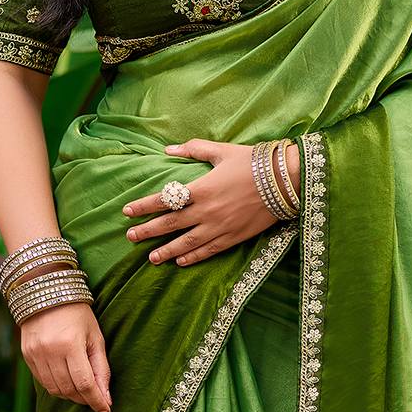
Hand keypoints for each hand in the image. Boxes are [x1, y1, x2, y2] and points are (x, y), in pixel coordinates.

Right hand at [19, 299, 111, 411]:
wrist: (46, 291)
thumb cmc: (78, 314)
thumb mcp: (95, 337)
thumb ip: (101, 368)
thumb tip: (106, 398)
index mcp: (70, 344)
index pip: (85, 383)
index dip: (96, 401)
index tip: (106, 411)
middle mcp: (49, 351)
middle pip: (69, 389)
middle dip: (84, 399)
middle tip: (95, 398)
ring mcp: (35, 354)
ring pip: (54, 389)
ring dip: (70, 395)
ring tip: (81, 390)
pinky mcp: (26, 355)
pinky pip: (42, 381)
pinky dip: (56, 387)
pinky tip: (66, 381)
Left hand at [121, 137, 296, 266]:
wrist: (284, 180)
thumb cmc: (252, 161)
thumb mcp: (220, 151)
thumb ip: (193, 149)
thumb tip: (168, 149)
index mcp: (200, 188)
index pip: (164, 200)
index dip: (143, 207)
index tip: (127, 211)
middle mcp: (206, 211)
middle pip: (170, 224)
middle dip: (148, 231)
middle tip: (130, 237)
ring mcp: (219, 227)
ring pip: (186, 243)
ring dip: (166, 251)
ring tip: (151, 258)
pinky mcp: (233, 237)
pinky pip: (208, 250)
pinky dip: (193, 257)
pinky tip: (180, 261)